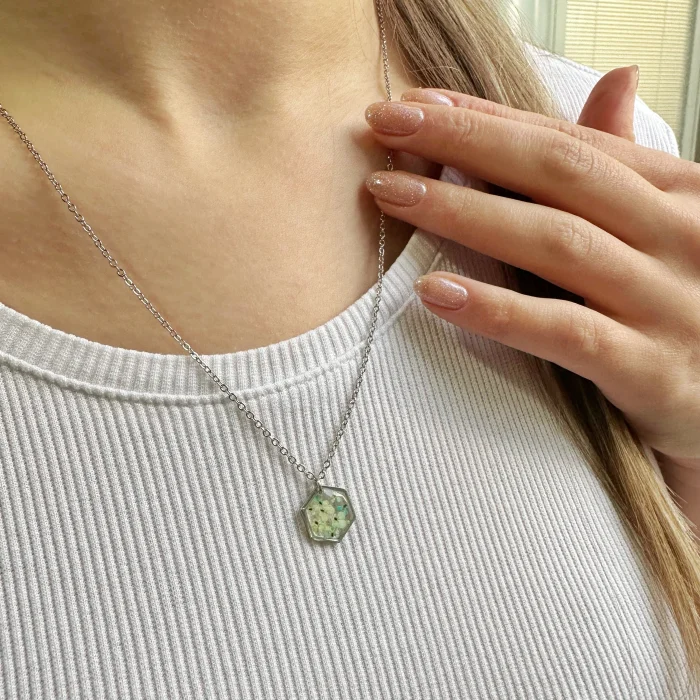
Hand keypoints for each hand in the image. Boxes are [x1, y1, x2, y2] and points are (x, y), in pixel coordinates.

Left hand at [363, 66, 699, 469]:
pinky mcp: (653, 371)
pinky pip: (565, 333)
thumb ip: (627, 170)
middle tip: (386, 123)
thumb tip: (615, 80)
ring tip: (392, 194)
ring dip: (464, 213)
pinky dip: (498, 311)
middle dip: (465, 142)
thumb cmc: (688, 311)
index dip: (489, 119)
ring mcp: (669, 303)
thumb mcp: (670, 229)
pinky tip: (435, 293)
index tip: (418, 104)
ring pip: (555, 243)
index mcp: (680, 193)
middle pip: (557, 174)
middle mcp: (680, 236)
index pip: (570, 142)